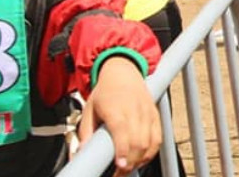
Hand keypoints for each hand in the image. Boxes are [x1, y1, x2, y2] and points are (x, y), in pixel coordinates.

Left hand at [79, 56, 160, 175]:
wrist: (124, 72)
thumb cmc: (105, 92)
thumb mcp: (89, 109)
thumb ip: (85, 132)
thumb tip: (80, 153)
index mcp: (115, 108)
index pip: (122, 130)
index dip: (123, 149)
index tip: (120, 164)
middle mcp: (134, 110)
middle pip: (138, 141)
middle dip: (131, 162)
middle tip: (119, 173)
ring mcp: (147, 112)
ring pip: (150, 142)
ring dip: (141, 159)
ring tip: (129, 168)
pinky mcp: (155, 115)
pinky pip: (158, 138)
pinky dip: (151, 152)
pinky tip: (142, 159)